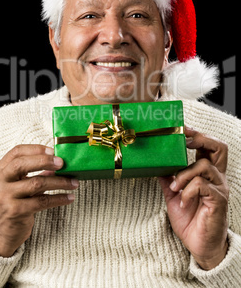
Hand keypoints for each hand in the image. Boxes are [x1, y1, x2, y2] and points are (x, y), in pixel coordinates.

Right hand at [0, 144, 78, 256]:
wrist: (3, 231)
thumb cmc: (15, 202)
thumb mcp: (20, 183)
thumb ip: (35, 171)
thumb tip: (59, 162)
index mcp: (0, 170)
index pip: (17, 152)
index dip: (36, 149)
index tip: (53, 150)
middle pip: (21, 164)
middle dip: (45, 161)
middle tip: (62, 163)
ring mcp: (5, 197)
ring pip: (36, 183)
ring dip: (59, 182)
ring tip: (74, 183)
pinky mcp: (15, 212)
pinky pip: (42, 201)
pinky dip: (58, 198)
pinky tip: (69, 197)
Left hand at [158, 127, 228, 269]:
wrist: (198, 245)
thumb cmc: (189, 219)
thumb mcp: (173, 194)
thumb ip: (168, 177)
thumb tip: (156, 163)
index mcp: (207, 173)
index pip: (209, 146)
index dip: (197, 135)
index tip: (181, 129)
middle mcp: (217, 178)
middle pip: (219, 147)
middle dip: (201, 139)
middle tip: (185, 142)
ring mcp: (219, 188)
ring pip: (204, 165)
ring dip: (184, 174)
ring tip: (174, 187)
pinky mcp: (218, 200)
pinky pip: (202, 185)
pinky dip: (187, 190)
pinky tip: (182, 200)